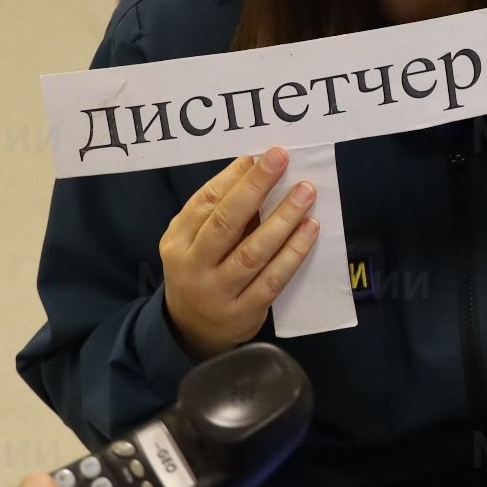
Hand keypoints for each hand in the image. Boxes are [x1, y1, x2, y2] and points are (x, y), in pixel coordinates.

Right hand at [160, 148, 319, 360]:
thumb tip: (249, 166)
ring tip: (305, 193)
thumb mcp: (192, 240)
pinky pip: (272, 279)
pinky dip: (293, 253)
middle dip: (255, 188)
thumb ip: (215, 209)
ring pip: (253, 252)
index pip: (204, 203)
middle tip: (280, 159)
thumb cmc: (199, 269)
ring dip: (282, 219)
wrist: (193, 330)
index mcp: (178, 242)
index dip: (232, 178)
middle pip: (225, 223)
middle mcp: (193, 267)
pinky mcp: (244, 313)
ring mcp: (218, 293)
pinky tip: (309, 229)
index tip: (257, 156)